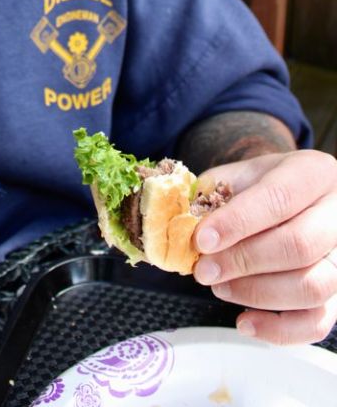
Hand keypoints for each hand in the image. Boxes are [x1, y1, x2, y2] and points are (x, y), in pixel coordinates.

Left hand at [192, 149, 336, 344]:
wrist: (292, 196)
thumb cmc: (262, 186)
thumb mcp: (240, 175)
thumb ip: (214, 193)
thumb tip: (184, 222)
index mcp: (312, 173)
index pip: (278, 198)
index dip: (238, 222)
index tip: (202, 240)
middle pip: (298, 245)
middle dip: (243, 262)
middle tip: (204, 270)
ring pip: (313, 287)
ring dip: (258, 293)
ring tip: (220, 287)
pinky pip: (317, 322)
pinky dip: (279, 330)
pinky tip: (244, 321)